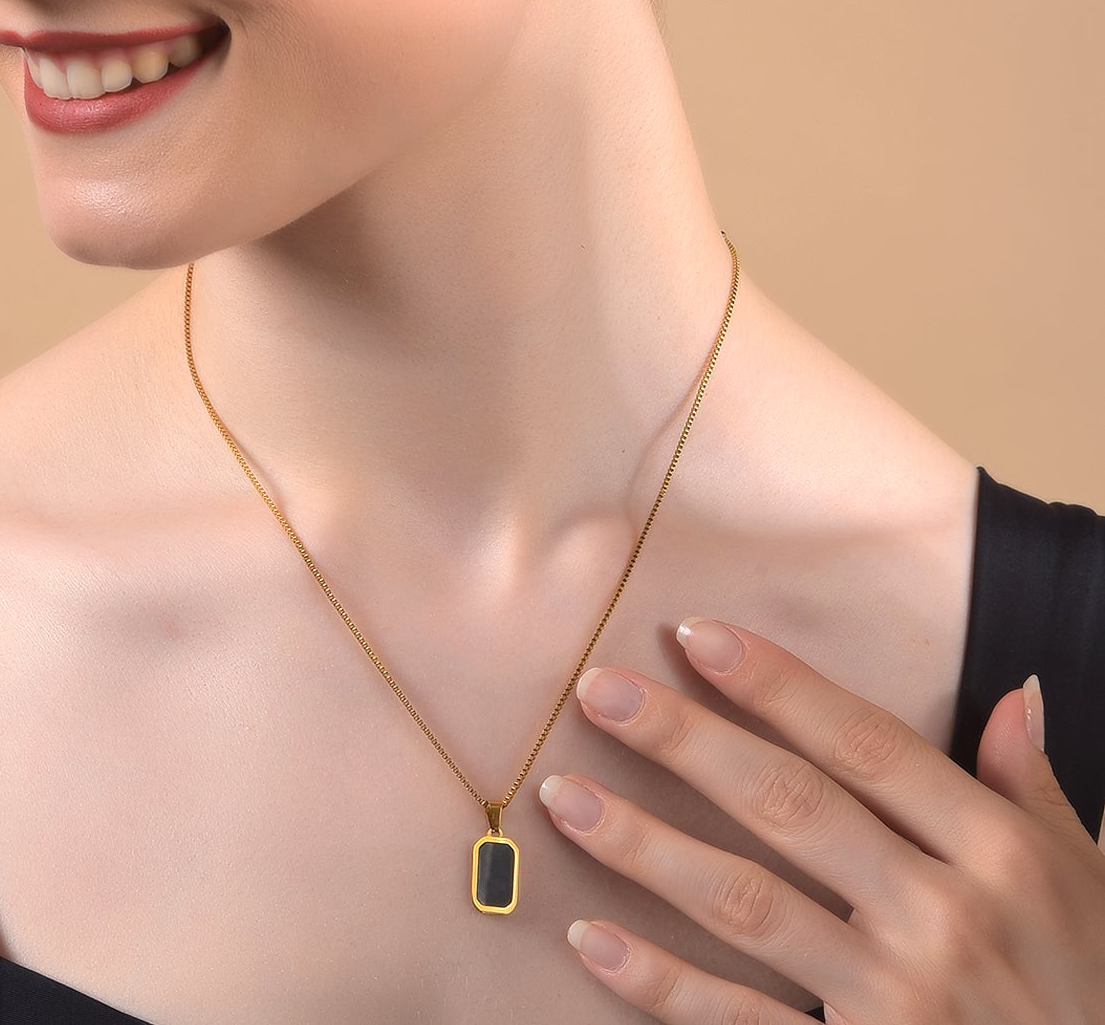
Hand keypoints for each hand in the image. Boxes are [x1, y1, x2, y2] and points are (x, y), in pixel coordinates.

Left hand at [536, 617, 1104, 1022]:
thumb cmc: (1089, 990)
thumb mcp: (1085, 884)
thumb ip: (1033, 789)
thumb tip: (1012, 692)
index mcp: (998, 854)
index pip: (864, 743)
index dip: (776, 684)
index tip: (693, 635)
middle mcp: (942, 916)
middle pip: (788, 805)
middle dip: (685, 741)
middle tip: (599, 691)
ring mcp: (893, 1000)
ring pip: (746, 905)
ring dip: (646, 848)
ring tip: (567, 800)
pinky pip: (740, 1022)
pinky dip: (661, 983)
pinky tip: (591, 938)